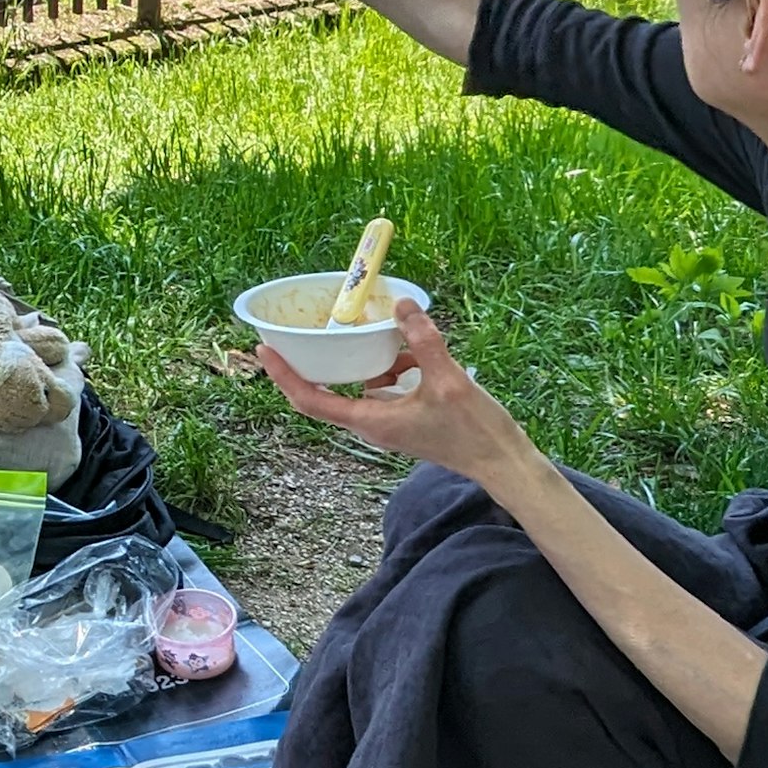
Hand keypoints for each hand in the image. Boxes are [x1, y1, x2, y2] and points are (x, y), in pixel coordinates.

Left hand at [254, 304, 533, 490]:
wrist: (502, 462)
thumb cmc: (475, 430)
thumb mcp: (449, 380)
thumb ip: (423, 341)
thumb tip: (401, 306)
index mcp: (371, 421)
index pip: (311, 401)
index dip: (284, 376)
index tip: (264, 351)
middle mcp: (372, 425)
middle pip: (328, 392)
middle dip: (318, 361)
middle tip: (307, 329)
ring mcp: (388, 424)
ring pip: (362, 385)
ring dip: (370, 360)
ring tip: (394, 337)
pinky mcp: (405, 420)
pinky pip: (386, 387)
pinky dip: (395, 368)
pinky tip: (419, 355)